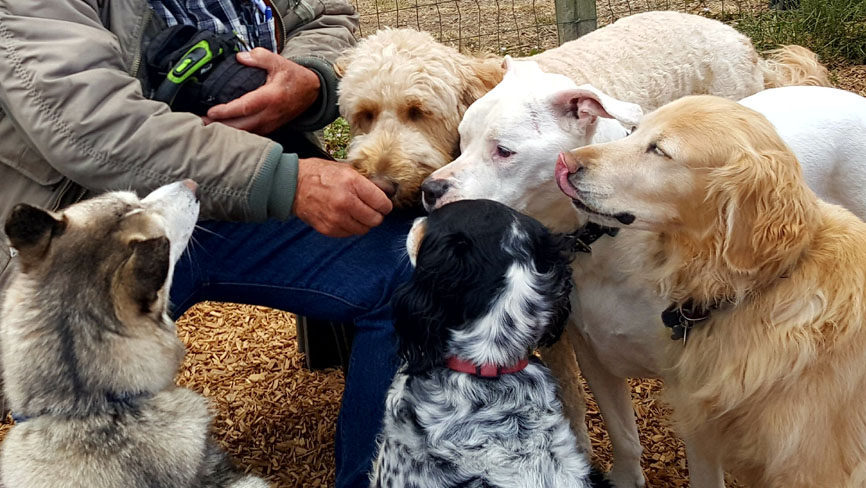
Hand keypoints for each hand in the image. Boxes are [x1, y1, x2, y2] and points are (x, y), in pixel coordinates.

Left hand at [203, 48, 320, 134]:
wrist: (313, 92)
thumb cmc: (295, 77)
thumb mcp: (279, 62)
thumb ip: (260, 57)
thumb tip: (241, 57)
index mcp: (271, 97)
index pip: (244, 107)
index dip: (225, 111)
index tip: (209, 112)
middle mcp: (270, 114)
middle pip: (242, 126)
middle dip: (221, 126)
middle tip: (201, 124)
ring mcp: (271, 123)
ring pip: (247, 133)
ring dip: (228, 132)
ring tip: (209, 128)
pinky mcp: (271, 128)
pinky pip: (253, 135)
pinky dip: (238, 134)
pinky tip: (225, 131)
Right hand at [293, 158, 393, 236]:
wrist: (294, 184)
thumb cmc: (320, 174)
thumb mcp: (346, 169)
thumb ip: (366, 182)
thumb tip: (387, 191)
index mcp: (352, 183)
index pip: (382, 203)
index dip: (385, 205)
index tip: (383, 204)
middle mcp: (345, 202)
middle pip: (375, 219)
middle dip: (376, 215)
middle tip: (371, 210)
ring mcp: (336, 218)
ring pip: (363, 229)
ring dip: (363, 223)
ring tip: (356, 213)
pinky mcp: (328, 228)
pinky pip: (349, 233)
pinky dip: (350, 227)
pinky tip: (345, 217)